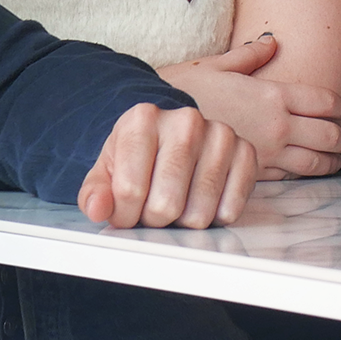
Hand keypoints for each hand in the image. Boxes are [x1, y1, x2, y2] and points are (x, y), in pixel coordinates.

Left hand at [78, 102, 256, 227]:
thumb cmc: (136, 158)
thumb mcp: (105, 173)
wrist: (170, 138)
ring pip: (198, 214)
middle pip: (165, 205)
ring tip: (177, 201)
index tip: (126, 210)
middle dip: (155, 219)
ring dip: (183, 221)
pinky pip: (230, 210)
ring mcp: (220, 134)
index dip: (125, 214)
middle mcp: (185, 120)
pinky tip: (202, 199)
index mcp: (143, 118)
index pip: (129, 190)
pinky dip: (214, 218)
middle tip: (152, 207)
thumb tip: (98, 208)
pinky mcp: (246, 152)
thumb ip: (94, 194)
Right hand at [159, 34, 340, 178]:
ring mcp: (267, 152)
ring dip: (331, 160)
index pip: (325, 102)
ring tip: (335, 159)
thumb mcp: (216, 64)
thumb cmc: (183, 91)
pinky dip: (302, 175)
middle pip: (329, 134)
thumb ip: (249, 56)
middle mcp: (276, 125)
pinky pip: (288, 178)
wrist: (157, 124)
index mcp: (272, 95)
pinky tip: (303, 173)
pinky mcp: (252, 173)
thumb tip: (271, 42)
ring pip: (314, 162)